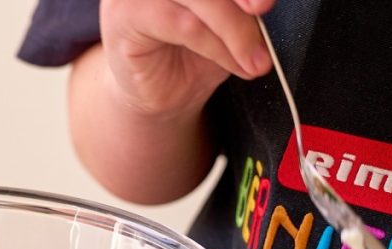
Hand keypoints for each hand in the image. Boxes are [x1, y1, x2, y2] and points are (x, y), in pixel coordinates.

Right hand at [99, 0, 274, 116]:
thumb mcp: (227, 23)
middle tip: (264, 16)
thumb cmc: (189, 55)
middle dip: (242, 0)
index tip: (265, 1)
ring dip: (234, 30)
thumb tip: (262, 1)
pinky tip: (234, 63)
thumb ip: (241, 5)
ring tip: (254, 59)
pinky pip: (184, 25)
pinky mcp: (125, 15)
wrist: (157, 96)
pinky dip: (216, 47)